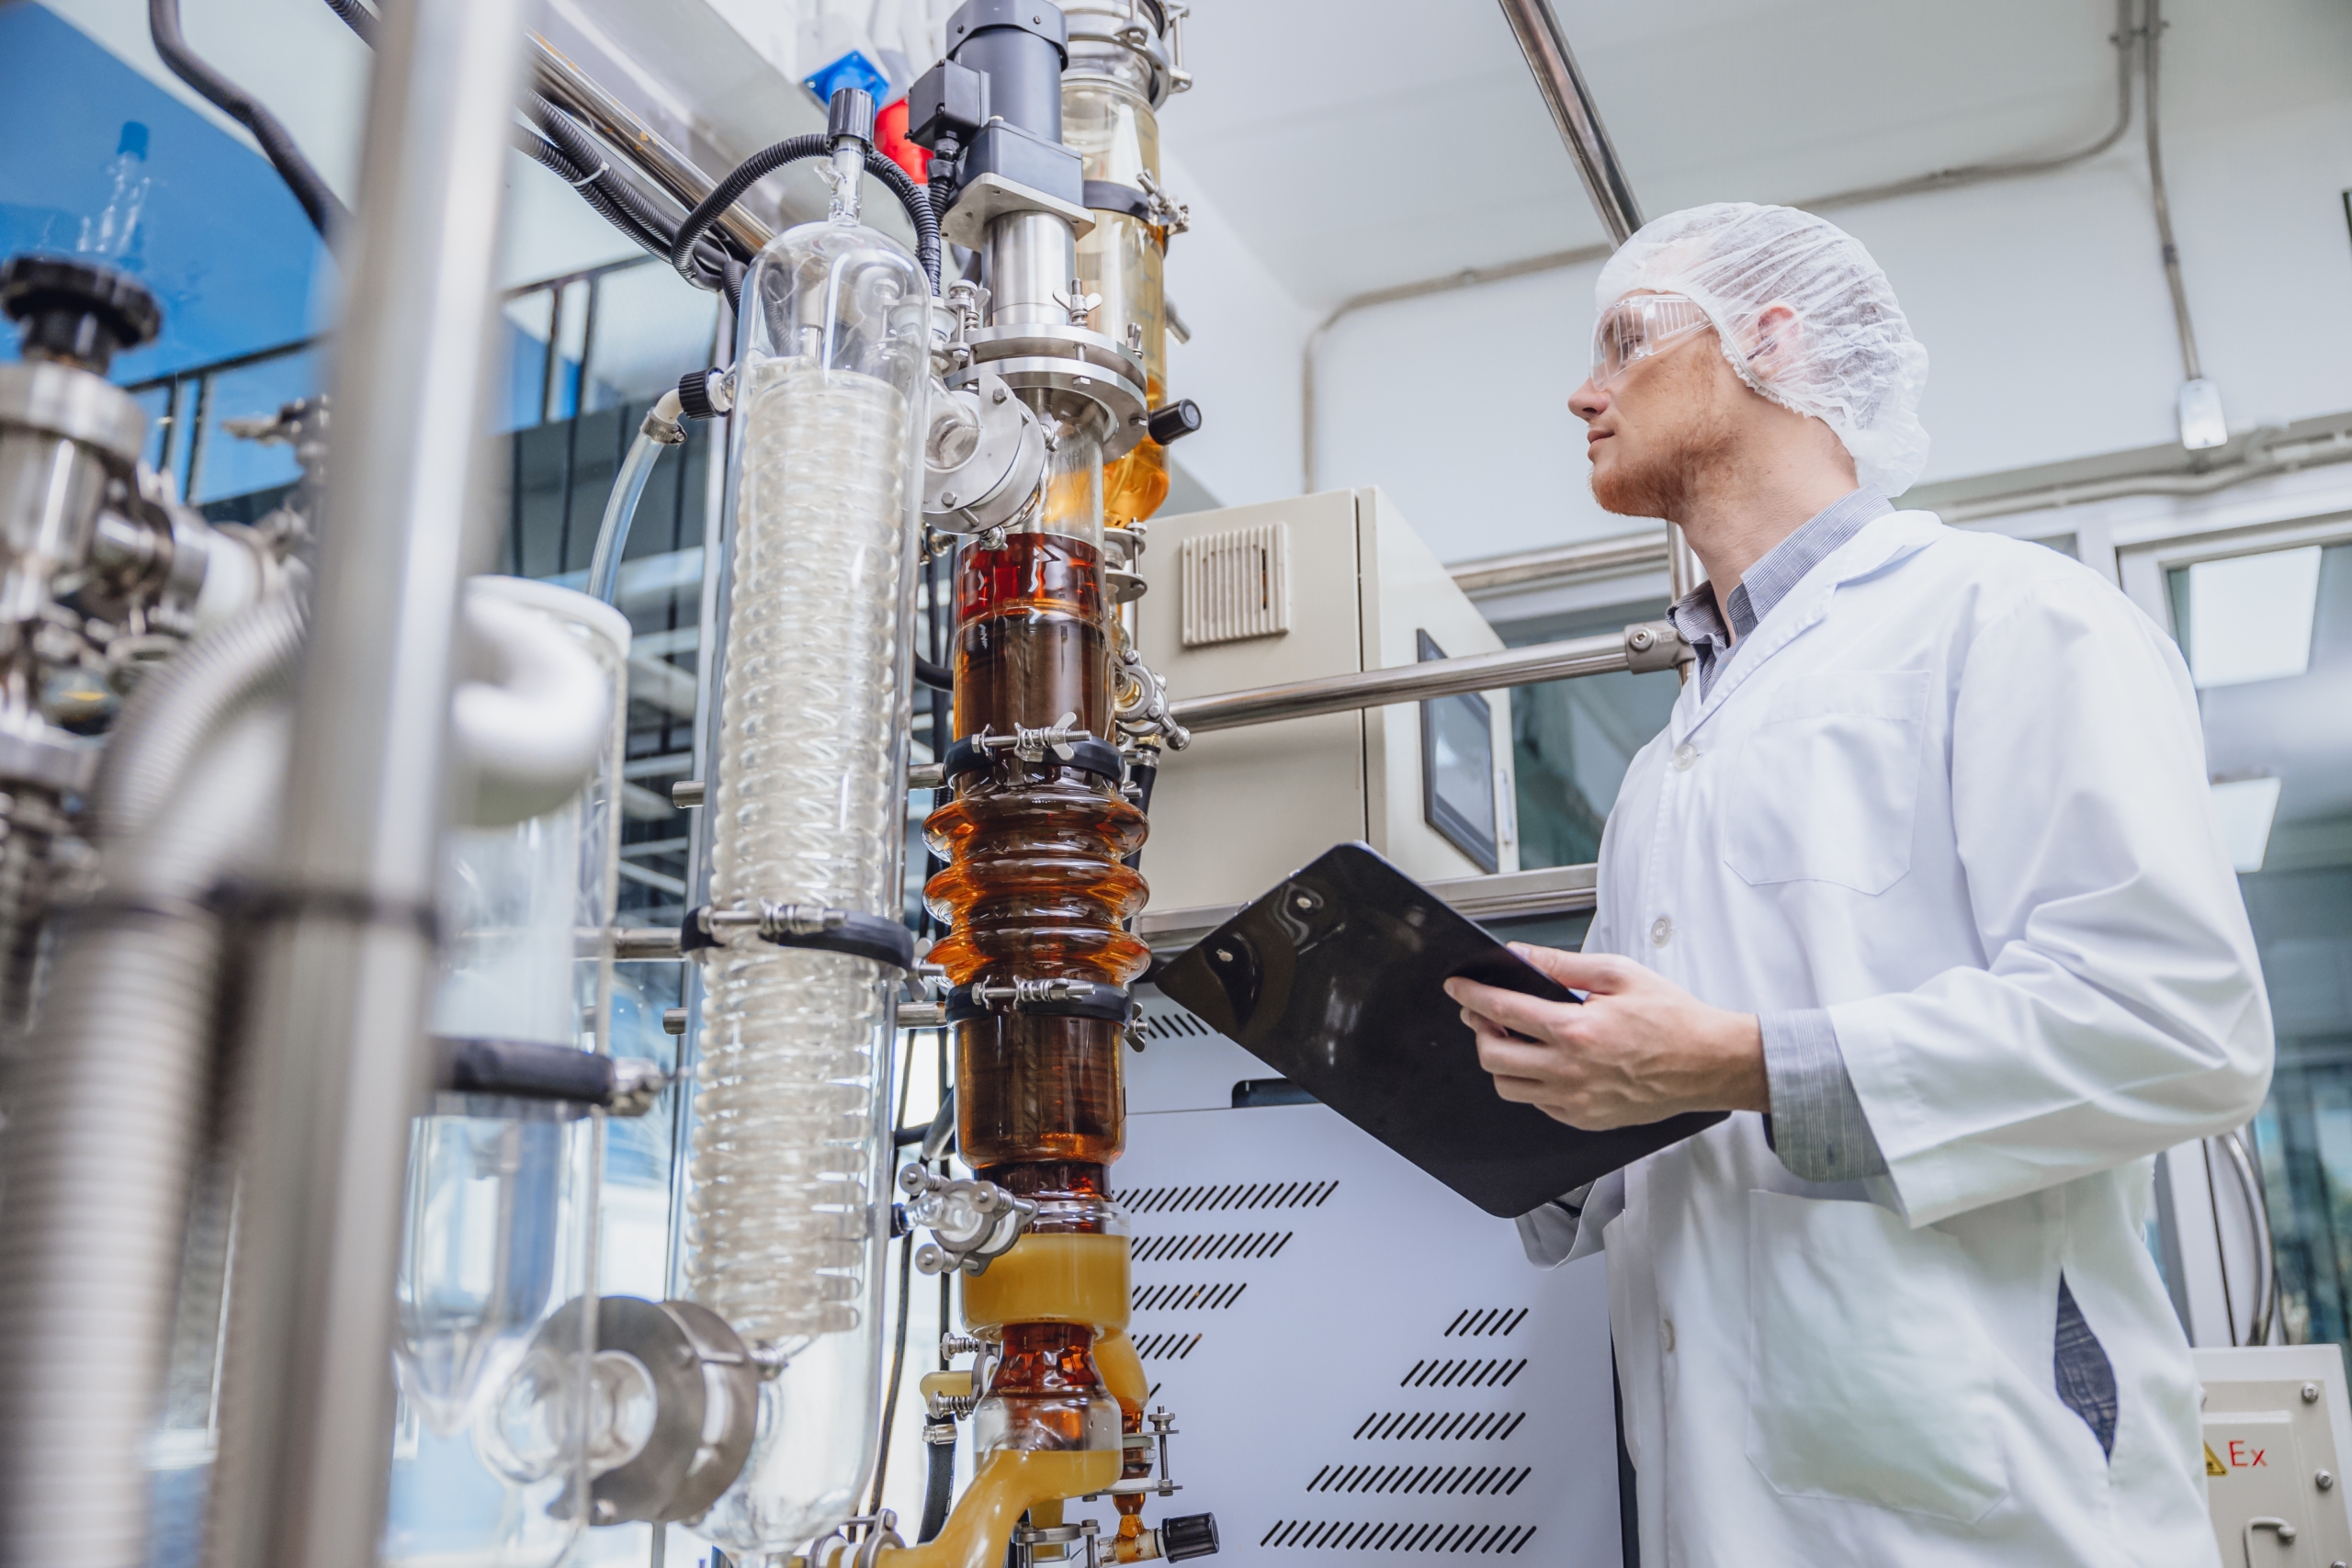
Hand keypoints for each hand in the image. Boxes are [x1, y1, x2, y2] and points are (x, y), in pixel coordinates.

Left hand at [1443, 944, 1767, 1129]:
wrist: (1708, 1063)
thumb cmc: (1673, 1019)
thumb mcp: (1618, 974)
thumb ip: (1561, 964)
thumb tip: (1521, 954)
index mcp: (1576, 1031)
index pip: (1502, 1009)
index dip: (1471, 994)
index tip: (1458, 986)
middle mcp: (1570, 1071)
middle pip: (1492, 1055)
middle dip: (1478, 1028)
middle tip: (1483, 1011)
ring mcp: (1576, 1101)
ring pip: (1508, 1086)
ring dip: (1499, 1059)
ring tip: (1512, 1037)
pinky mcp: (1585, 1119)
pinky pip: (1536, 1105)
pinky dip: (1529, 1082)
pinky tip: (1543, 1061)